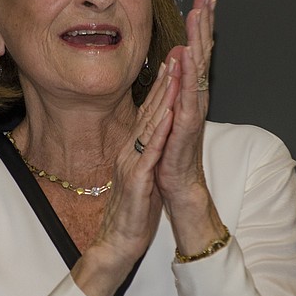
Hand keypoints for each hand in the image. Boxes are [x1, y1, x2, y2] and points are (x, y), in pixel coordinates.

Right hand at [73, 58, 178, 295]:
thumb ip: (146, 155)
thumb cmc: (133, 212)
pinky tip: (170, 115)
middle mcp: (130, 151)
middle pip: (149, 111)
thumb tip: (154, 138)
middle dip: (165, 81)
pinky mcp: (137, 180)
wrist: (118, 242)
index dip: (162, 87)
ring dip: (163, 98)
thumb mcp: (141, 176)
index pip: (149, 113)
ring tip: (176, 73)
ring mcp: (132, 163)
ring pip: (150, 124)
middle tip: (177, 53)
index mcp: (133, 150)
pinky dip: (160, 132)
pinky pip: (150, 152)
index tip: (174, 61)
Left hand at [157, 0, 223, 254]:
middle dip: (204, 23)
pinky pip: (186, 100)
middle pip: (202, 54)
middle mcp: (195, 99)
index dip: (201, 24)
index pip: (197, 52)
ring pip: (197, 71)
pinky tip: (185, 60)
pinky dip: (186, 79)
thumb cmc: (173, 153)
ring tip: (200, 16)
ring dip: (199, 42)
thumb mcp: (170, 113)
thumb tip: (177, 56)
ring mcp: (192, 112)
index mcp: (190, 94)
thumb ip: (175, 86)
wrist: (179, 188)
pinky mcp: (185, 129)